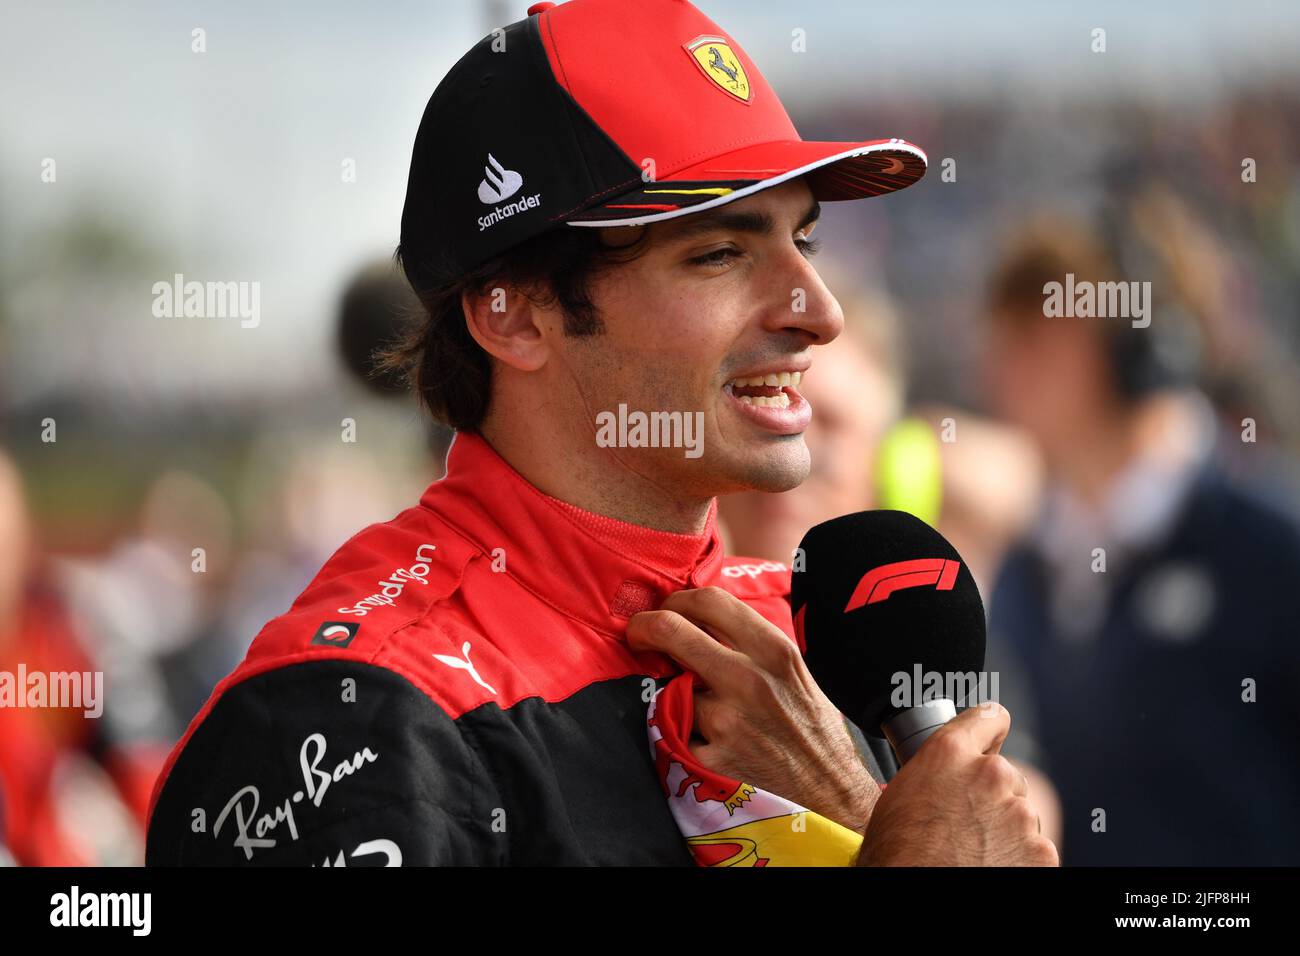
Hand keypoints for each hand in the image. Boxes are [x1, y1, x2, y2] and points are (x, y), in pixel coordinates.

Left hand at [627, 586, 879, 834]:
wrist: (833, 802)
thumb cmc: (815, 738)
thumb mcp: (798, 678)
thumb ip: (756, 648)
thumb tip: (709, 622)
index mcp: (775, 652)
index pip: (710, 600)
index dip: (678, 599)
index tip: (666, 608)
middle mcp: (749, 680)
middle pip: (672, 630)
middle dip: (644, 627)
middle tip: (638, 635)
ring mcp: (726, 721)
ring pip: (671, 688)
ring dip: (675, 696)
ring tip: (698, 714)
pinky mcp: (709, 761)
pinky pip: (674, 734)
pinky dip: (680, 738)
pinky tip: (703, 748)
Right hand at [856, 702, 1059, 865]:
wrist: (910, 895)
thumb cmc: (898, 854)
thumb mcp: (900, 793)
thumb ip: (935, 771)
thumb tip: (945, 774)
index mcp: (950, 754)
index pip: (989, 717)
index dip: (989, 730)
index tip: (991, 739)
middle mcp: (989, 774)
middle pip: (1005, 775)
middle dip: (991, 795)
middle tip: (966, 822)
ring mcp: (1019, 814)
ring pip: (1019, 813)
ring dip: (1004, 827)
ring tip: (973, 850)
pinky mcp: (1039, 851)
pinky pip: (1033, 847)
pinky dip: (1017, 856)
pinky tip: (988, 864)